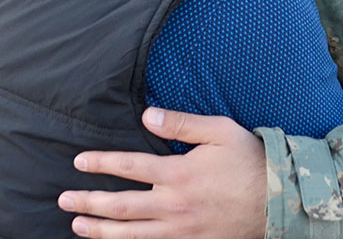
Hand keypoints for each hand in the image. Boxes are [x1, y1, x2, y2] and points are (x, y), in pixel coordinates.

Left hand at [58, 108, 266, 238]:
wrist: (279, 201)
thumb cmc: (249, 161)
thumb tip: (148, 116)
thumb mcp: (219, 131)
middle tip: (63, 200)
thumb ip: (182, 123)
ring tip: (78, 226)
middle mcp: (174, 206)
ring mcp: (181, 231)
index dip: (100, 164)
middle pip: (120, 207)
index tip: (78, 162)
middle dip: (88, 203)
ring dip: (100, 231)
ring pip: (131, 235)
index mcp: (178, 174)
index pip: (128, 167)